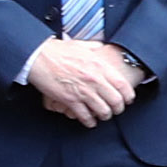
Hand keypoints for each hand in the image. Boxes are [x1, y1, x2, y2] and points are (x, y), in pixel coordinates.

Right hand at [25, 38, 139, 126]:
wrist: (37, 56)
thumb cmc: (57, 50)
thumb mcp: (81, 45)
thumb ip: (94, 47)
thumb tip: (101, 47)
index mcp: (100, 66)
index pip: (123, 86)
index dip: (128, 96)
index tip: (127, 100)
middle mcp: (95, 80)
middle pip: (116, 101)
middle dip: (118, 109)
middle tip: (116, 111)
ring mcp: (83, 91)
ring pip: (103, 111)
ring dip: (104, 116)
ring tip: (103, 116)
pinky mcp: (70, 100)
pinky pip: (85, 116)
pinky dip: (89, 121)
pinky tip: (90, 121)